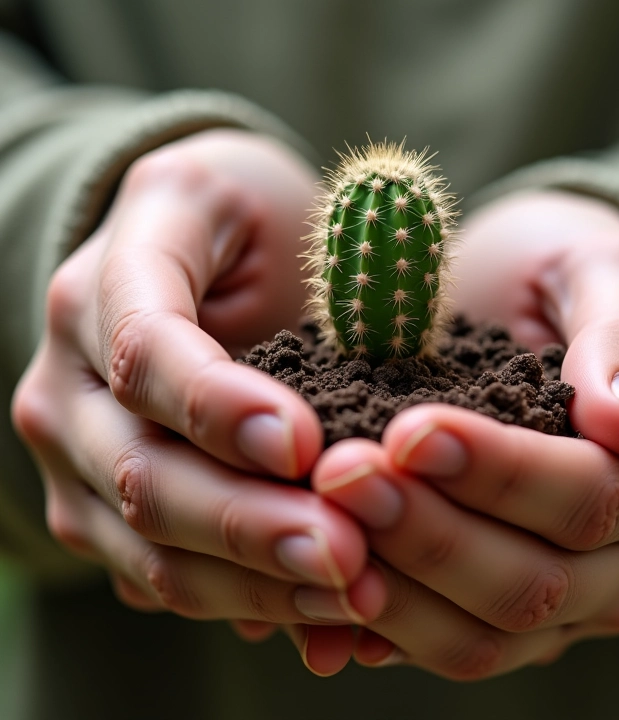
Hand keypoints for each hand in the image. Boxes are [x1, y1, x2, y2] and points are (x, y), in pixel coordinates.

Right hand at [11, 130, 384, 672]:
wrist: (191, 254)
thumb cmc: (246, 223)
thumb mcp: (270, 211)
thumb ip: (305, 272)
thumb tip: (353, 402)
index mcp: (106, 279)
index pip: (145, 349)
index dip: (218, 406)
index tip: (305, 444)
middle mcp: (66, 377)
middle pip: (142, 468)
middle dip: (247, 521)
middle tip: (346, 551)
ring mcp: (76, 451)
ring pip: (147, 541)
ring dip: (251, 578)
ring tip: (350, 590)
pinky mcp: (98, 505)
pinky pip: (160, 573)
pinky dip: (241, 598)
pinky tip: (318, 605)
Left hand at [310, 191, 618, 677]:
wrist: (521, 309)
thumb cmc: (558, 278)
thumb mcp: (602, 267)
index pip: (588, 494)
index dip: (498, 472)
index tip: (408, 431)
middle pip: (533, 582)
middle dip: (429, 534)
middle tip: (340, 476)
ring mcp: (564, 600)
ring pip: (483, 636)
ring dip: (396, 590)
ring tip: (321, 527)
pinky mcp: (501, 614)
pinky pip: (442, 644)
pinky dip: (380, 628)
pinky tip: (323, 596)